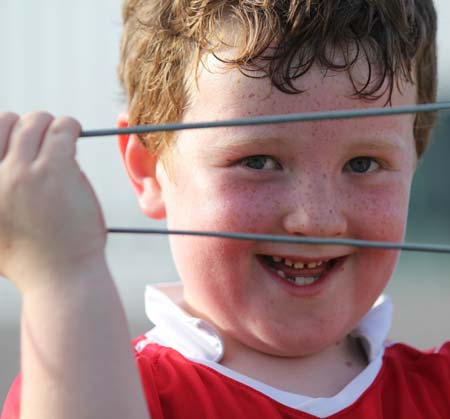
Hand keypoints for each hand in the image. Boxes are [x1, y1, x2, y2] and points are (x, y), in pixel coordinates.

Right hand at [0, 112, 106, 292]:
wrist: (60, 278)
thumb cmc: (30, 260)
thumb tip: (4, 172)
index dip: (2, 134)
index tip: (18, 142)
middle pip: (5, 122)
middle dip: (25, 127)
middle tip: (43, 141)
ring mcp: (22, 172)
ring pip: (34, 122)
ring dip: (49, 125)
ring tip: (61, 137)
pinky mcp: (55, 170)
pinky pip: (62, 130)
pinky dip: (69, 126)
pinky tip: (73, 133)